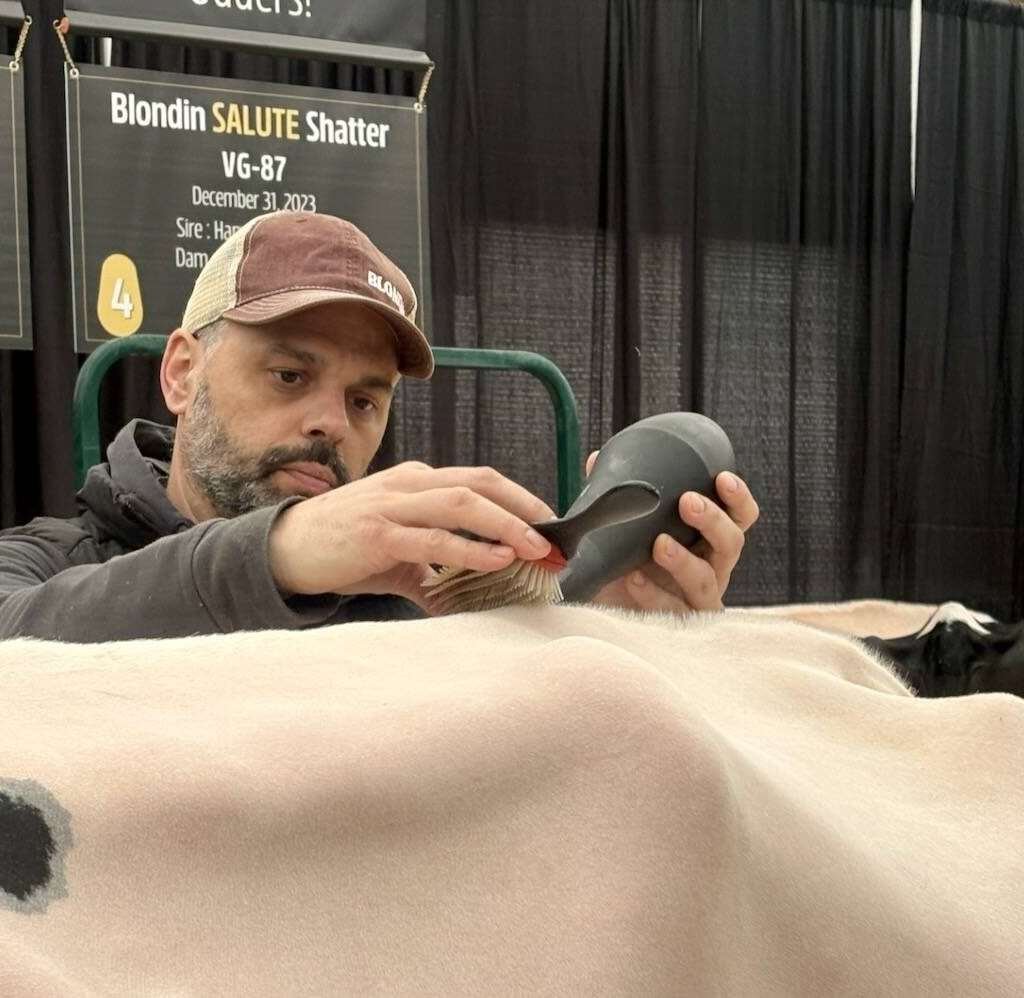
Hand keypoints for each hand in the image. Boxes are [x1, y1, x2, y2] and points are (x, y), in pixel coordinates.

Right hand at [267, 462, 554, 608]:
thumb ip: (433, 567)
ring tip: (538, 548)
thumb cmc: (344, 549)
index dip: (520, 500)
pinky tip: (498, 559)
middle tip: (557, 539)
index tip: (551, 526)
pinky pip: (434, 538)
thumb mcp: (397, 553)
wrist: (284, 551)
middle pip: (481, 483)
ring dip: (507, 525)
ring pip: (463, 502)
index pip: (481, 480)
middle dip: (525, 509)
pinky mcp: (377, 533)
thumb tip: (462, 596)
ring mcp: (393, 505)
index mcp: (417, 482)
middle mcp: (409, 484)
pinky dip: (470, 548)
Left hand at [587, 452, 758, 613]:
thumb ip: (615, 497)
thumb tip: (599, 459)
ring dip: (685, 560)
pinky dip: (654, 594)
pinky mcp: (677, 627)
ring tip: (660, 544)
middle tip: (688, 502)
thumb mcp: (621, 529)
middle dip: (713, 520)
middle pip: (731, 543)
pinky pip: (674, 611)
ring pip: (706, 580)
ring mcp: (696, 601)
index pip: (739, 518)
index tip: (722, 477)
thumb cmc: (623, 564)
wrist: (601, 610)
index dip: (738, 498)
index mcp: (706, 541)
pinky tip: (634, 577)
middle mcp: (710, 569)